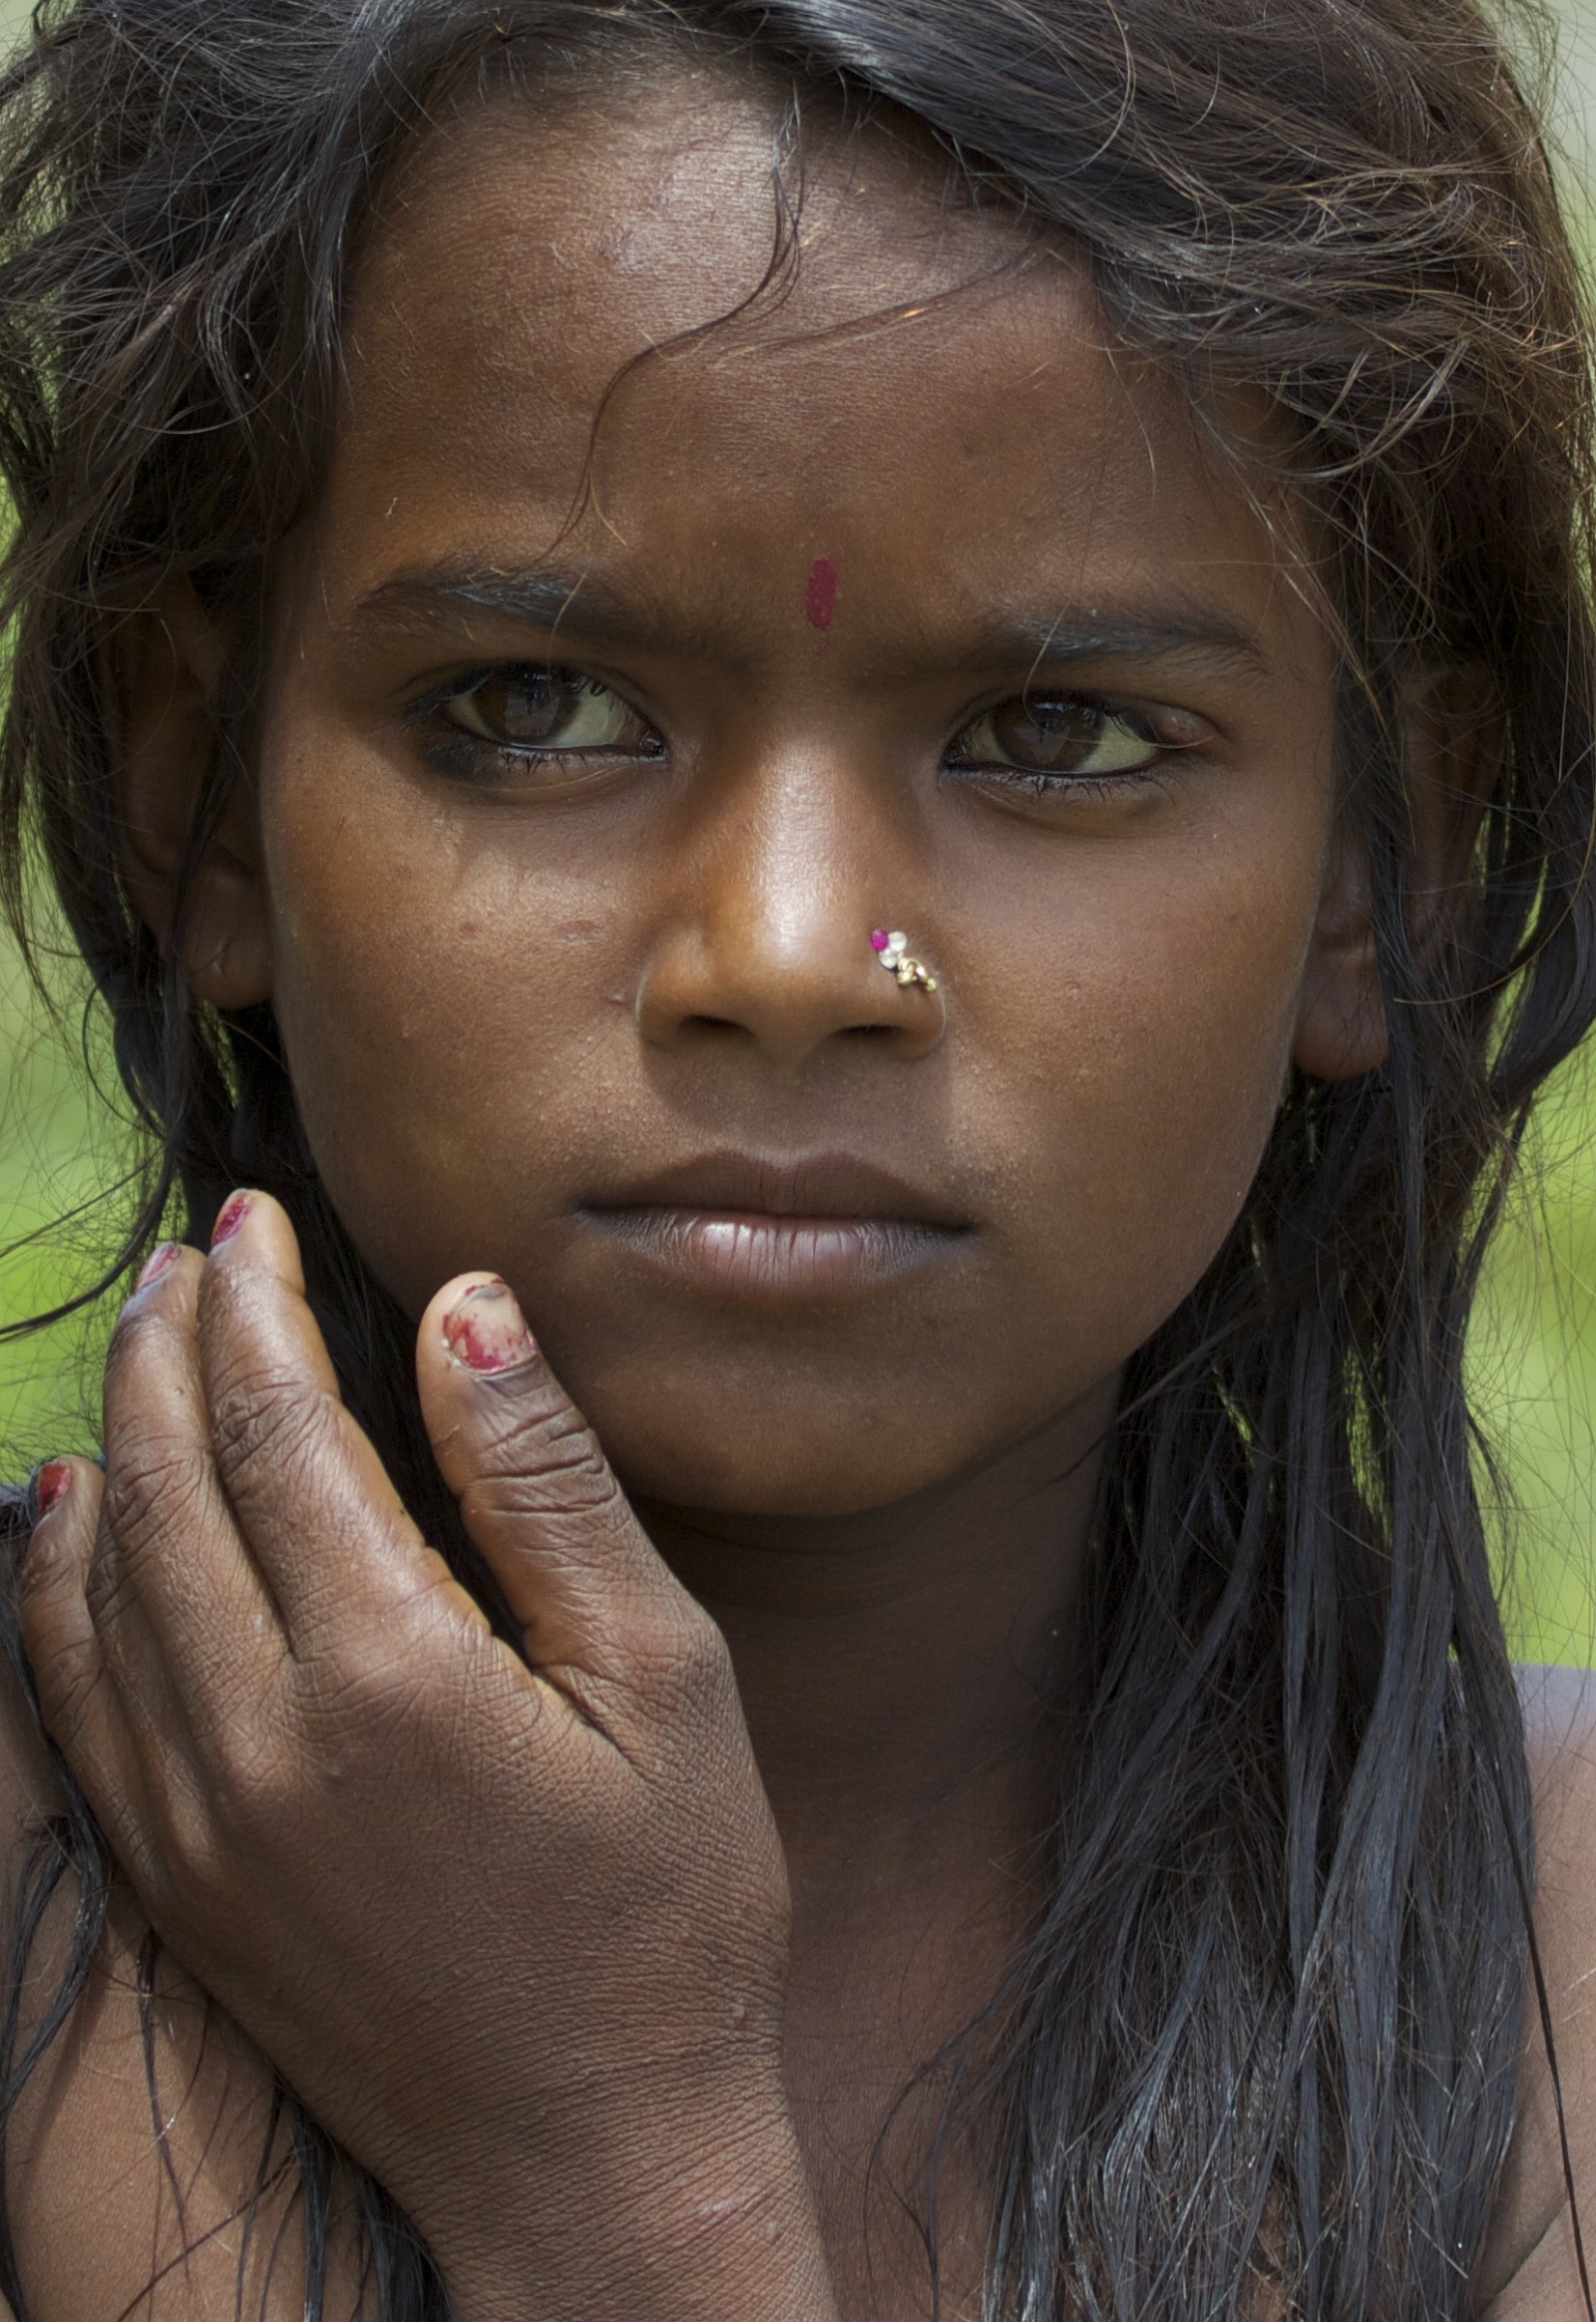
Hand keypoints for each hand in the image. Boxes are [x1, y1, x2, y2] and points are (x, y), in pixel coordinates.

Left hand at [19, 1193, 836, 2321]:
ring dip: (109, 1435)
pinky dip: (52, 1583)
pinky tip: (64, 1512)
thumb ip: (546, 1484)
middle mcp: (258, 1737)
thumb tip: (465, 1308)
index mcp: (390, 1669)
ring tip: (137, 1335)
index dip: (256, 1307)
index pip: (275, 1429)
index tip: (254, 1218)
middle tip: (190, 1248)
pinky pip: (72, 1697)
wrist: (591, 2155)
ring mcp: (197, 1818)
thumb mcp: (663, 1679)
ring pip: (101, 1577)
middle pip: (168, 1481)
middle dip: (170, 1343)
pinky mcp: (178, 1880)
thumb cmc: (667, 1911)